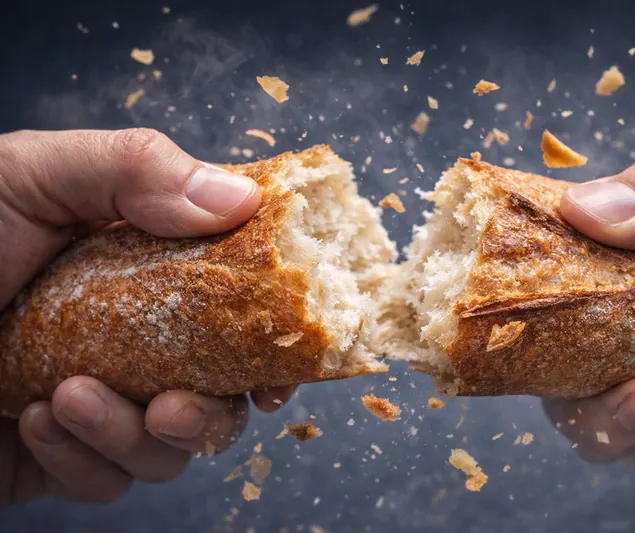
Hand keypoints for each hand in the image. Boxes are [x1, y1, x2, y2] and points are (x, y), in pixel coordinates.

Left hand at [0, 129, 294, 505]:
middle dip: (212, 410)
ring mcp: (103, 395)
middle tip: (181, 405)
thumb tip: (239, 196)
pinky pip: (111, 478)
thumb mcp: (28, 177)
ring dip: (134, 435)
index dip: (270, 327)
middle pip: (220, 387)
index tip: (288, 349)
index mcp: (143, 268)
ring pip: (172, 444)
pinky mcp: (64, 454)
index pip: (234, 297)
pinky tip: (36, 420)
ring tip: (69, 396)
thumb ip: (131, 168)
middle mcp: (133, 335)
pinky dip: (84, 458)